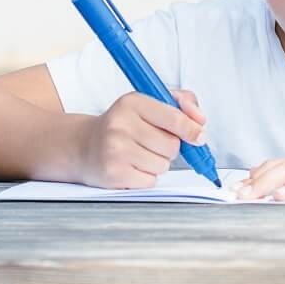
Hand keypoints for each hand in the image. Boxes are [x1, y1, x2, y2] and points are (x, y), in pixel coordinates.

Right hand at [80, 89, 205, 188]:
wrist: (84, 146)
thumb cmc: (123, 125)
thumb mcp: (148, 103)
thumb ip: (181, 103)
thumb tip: (200, 121)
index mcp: (132, 102)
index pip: (174, 118)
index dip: (192, 129)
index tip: (199, 136)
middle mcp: (121, 124)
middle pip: (172, 145)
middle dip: (170, 148)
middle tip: (153, 143)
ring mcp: (115, 150)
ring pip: (163, 165)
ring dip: (158, 163)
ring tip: (139, 154)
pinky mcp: (114, 174)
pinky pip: (150, 181)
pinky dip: (146, 177)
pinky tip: (131, 166)